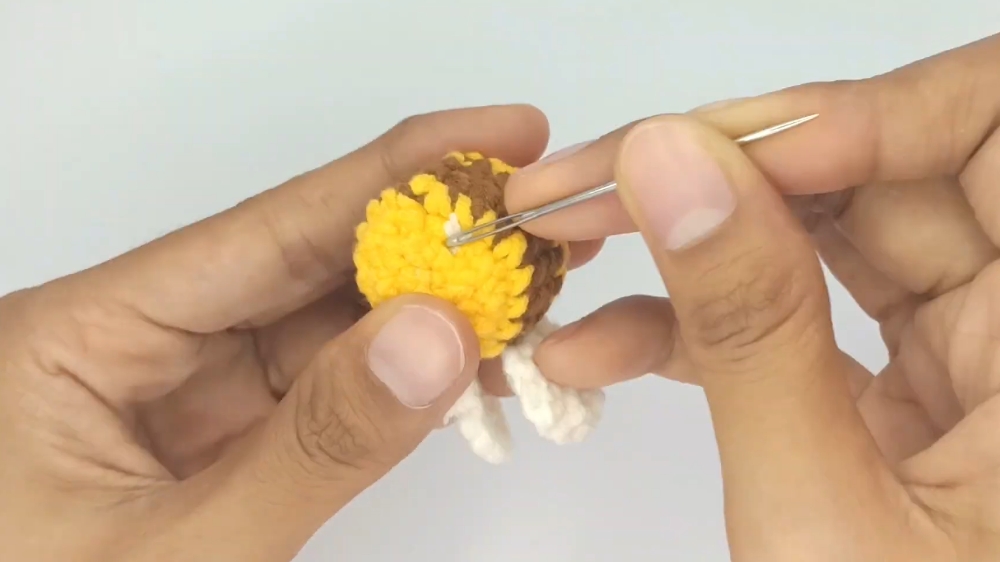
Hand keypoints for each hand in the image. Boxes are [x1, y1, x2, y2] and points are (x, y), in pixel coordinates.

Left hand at [0, 104, 602, 560]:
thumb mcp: (183, 551)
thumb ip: (312, 445)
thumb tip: (439, 334)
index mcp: (80, 338)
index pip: (261, 232)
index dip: (389, 176)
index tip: (496, 137)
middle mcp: (136, 345)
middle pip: (303, 268)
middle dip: (427, 243)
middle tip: (536, 219)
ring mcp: (187, 397)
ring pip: (329, 331)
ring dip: (431, 315)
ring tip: (534, 290)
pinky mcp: (226, 444)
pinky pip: (329, 393)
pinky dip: (405, 383)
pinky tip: (478, 366)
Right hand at [506, 35, 999, 558]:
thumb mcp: (816, 515)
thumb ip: (744, 330)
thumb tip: (669, 167)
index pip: (980, 135)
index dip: (837, 120)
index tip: (691, 154)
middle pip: (881, 176)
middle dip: (717, 172)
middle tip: (586, 186)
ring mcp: (961, 365)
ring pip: (821, 241)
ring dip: (684, 248)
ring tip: (566, 257)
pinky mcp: (896, 400)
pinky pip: (795, 321)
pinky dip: (692, 327)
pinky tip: (600, 346)